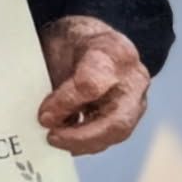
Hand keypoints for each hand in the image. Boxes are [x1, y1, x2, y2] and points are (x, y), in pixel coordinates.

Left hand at [37, 15, 149, 155]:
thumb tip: (45, 116)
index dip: (66, 104)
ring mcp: (137, 98)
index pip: (91, 84)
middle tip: (52, 137)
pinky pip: (113, 135)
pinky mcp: (132, 114)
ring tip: (56, 140)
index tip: (44, 116)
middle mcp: (132, 78)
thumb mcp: (57, 44)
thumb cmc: (75, 40)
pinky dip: (88, 142)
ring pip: (117, 132)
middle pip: (116, 120)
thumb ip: (52, 76)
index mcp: (111, 51)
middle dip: (81, 136)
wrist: (97, 39)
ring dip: (83, 143)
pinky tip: (68, 142)